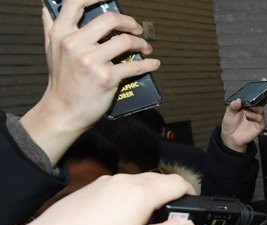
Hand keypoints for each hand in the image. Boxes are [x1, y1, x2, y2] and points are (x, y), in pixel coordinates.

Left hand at [0, 173, 193, 224]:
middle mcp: (127, 181)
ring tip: (147, 220)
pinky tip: (123, 217)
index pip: (178, 183)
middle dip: (171, 195)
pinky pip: (121, 185)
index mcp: (144, 193)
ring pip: (140, 181)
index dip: (191, 193)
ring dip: (151, 195)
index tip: (193, 206)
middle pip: (160, 179)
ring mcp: (108, 181)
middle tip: (173, 217)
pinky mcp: (95, 185)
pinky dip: (131, 195)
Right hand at [21, 0, 160, 164]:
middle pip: (109, 19)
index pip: (76, 3)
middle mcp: (75, 43)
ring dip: (141, 43)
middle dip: (129, 22)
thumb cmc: (61, 78)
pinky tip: (154, 63)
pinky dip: (148, 63)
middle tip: (137, 29)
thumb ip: (52, 26)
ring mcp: (92, 61)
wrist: (64, 110)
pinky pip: (134, 66)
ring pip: (125, 41)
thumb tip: (50, 6)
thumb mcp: (51, 48)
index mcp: (61, 33)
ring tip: (146, 48)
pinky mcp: (107, 78)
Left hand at [220, 97, 266, 152]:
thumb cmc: (230, 125)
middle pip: (258, 104)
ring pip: (261, 111)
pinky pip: (262, 120)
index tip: (246, 97)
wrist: (231, 137)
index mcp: (245, 107)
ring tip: (246, 112)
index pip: (251, 100)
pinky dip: (257, 117)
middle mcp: (251, 112)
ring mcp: (256, 119)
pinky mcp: (259, 126)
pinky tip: (249, 116)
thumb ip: (233, 106)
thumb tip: (238, 100)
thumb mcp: (229, 113)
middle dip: (254, 103)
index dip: (250, 98)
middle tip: (249, 103)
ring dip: (255, 109)